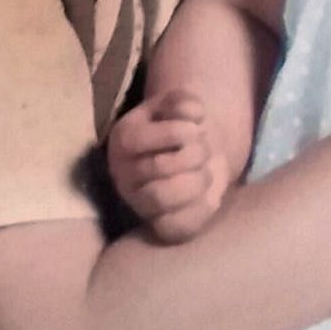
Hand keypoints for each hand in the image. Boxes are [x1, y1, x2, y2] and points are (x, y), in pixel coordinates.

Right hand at [106, 90, 229, 243]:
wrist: (193, 157)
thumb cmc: (182, 129)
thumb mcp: (178, 106)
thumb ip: (182, 101)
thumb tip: (195, 113)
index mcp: (122, 140)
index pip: (138, 139)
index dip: (178, 131)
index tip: (197, 127)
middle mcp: (123, 175)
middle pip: (157, 167)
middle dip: (194, 153)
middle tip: (204, 150)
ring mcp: (139, 204)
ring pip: (161, 198)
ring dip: (197, 180)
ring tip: (204, 172)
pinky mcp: (160, 228)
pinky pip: (178, 226)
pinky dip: (202, 207)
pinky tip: (208, 192)